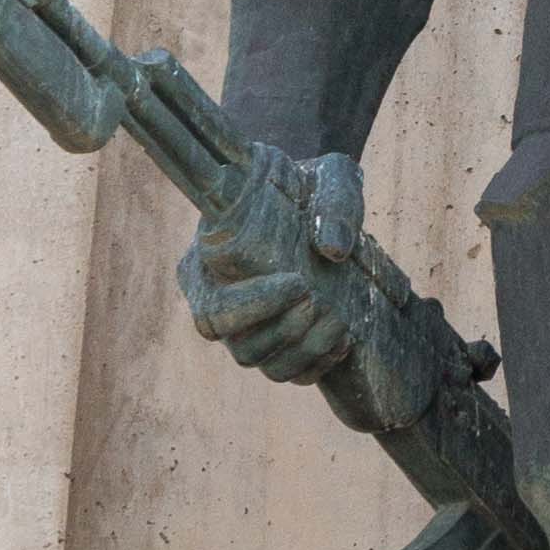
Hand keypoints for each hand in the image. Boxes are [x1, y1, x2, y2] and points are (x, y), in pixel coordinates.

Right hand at [180, 141, 368, 382]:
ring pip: (264, 365)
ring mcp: (246, 329)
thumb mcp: (327, 176)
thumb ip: (333, 202)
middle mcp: (218, 303)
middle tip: (319, 301)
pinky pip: (289, 373)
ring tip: (340, 322)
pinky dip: (318, 365)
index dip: (255, 305)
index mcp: (205, 264)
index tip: (299, 281)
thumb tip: (335, 248)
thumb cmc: (305, 184)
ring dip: (305, 351)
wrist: (314, 200)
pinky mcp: (276, 343)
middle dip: (285, 330)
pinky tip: (345, 341)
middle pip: (239, 346)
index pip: (213, 309)